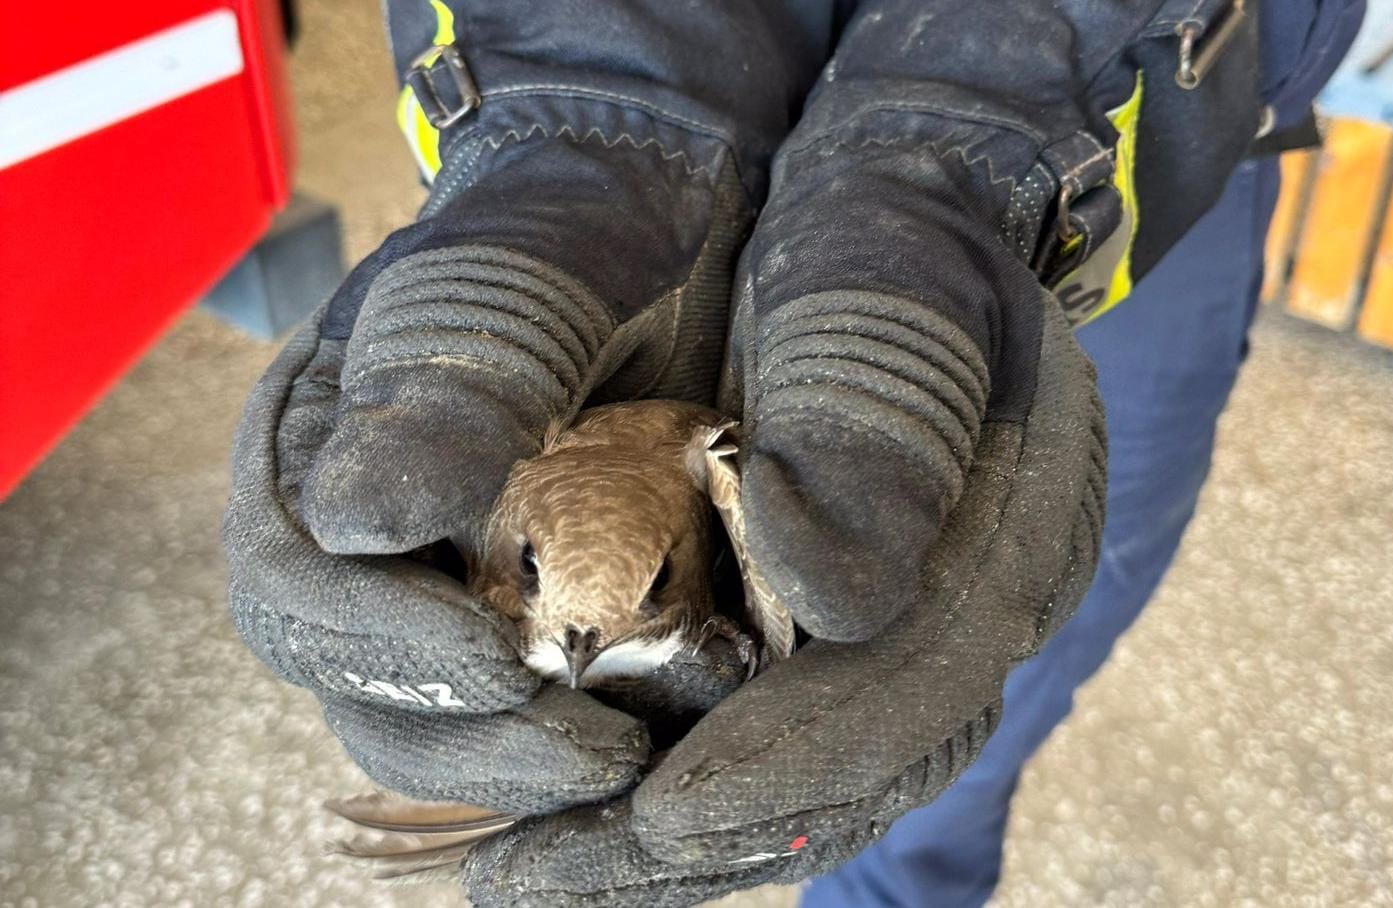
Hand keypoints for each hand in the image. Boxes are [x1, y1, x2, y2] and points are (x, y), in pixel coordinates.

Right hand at [223, 135, 752, 812]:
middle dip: (465, 735)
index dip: (384, 648)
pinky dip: (563, 735)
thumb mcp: (531, 273)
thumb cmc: (586, 220)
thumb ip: (451, 377)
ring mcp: (432, 566)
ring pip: (431, 712)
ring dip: (518, 758)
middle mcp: (356, 520)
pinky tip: (645, 742)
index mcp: (314, 438)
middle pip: (355, 679)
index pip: (298, 588)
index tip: (500, 668)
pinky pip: (511, 700)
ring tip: (625, 762)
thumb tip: (356, 521)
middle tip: (591, 755)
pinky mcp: (513, 600)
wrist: (663, 216)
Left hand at [459, 292, 1103, 905]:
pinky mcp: (848, 635)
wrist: (899, 222)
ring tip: (527, 872)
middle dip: (709, 838)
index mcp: (1018, 526)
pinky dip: (674, 786)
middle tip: (547, 878)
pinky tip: (564, 803)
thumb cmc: (887, 236)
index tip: (656, 808)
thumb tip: (830, 599)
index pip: (918, 687)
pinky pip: (772, 744)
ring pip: (812, 782)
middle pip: (860, 773)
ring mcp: (915, 629)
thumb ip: (876, 425)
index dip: (791, 763)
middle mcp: (974, 607)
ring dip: (670, 841)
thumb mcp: (886, 282)